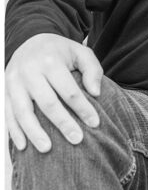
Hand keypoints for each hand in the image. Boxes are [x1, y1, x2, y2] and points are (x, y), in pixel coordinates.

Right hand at [5, 34, 102, 152]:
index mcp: (50, 61)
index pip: (69, 90)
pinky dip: (14, 131)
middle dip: (63, 123)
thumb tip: (96, 93)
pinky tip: (23, 146)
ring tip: (48, 149)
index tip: (95, 123)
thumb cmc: (60, 51)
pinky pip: (8, 114)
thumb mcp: (80, 52)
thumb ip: (92, 70)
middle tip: (77, 139)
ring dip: (35, 132)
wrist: (29, 40)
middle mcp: (29, 71)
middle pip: (47, 102)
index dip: (83, 108)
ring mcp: (14, 82)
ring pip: (23, 112)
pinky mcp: (4, 91)